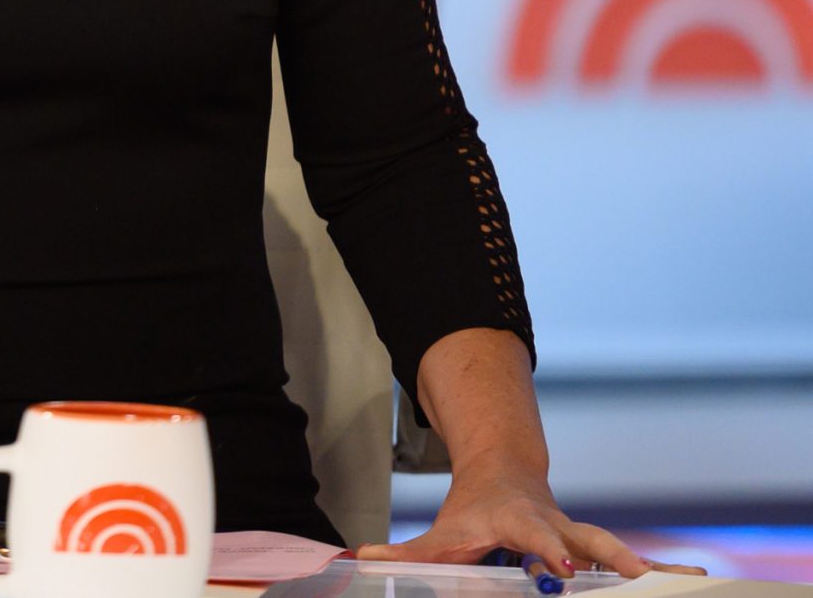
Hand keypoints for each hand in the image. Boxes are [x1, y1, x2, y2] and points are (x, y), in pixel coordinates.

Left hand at [355, 466, 705, 577]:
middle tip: (639, 575)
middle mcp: (556, 524)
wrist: (503, 476)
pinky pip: (630, 561)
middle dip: (611, 555)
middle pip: (588, 537)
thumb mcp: (443, 531)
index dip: (547, 548)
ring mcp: (580, 534)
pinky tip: (694, 579)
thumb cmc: (474, 513)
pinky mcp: (595, 548)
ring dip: (650, 564)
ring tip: (689, 579)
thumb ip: (410, 552)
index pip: (533, 534)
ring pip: (617, 547)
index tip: (564, 565)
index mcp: (518, 520)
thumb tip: (361, 561)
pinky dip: (660, 570)